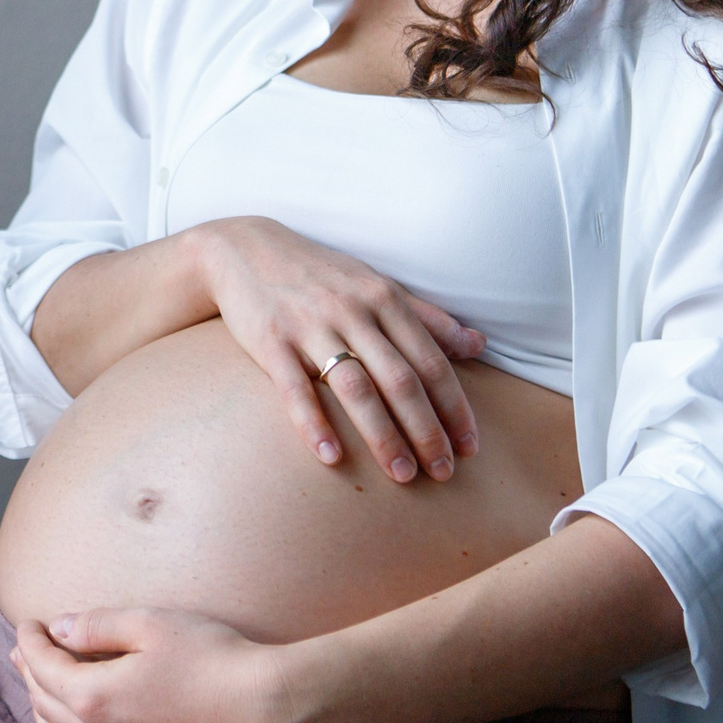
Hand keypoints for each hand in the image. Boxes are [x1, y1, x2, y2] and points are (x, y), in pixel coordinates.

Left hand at [13, 608, 295, 722]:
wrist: (267, 710)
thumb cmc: (214, 659)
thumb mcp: (152, 623)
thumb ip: (98, 626)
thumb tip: (59, 630)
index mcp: (95, 694)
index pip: (44, 666)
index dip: (31, 641)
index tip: (32, 625)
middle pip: (45, 705)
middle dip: (32, 672)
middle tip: (34, 650)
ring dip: (41, 719)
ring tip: (42, 694)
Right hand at [188, 216, 484, 481]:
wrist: (243, 248)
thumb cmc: (319, 273)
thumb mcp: (375, 285)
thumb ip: (427, 318)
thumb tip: (478, 345)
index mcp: (384, 299)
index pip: (431, 361)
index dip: (454, 407)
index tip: (469, 447)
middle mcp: (352, 310)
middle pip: (400, 379)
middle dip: (426, 430)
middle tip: (443, 472)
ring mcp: (310, 325)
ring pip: (355, 387)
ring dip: (383, 435)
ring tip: (402, 475)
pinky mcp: (271, 339)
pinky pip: (295, 388)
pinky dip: (314, 423)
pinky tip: (331, 457)